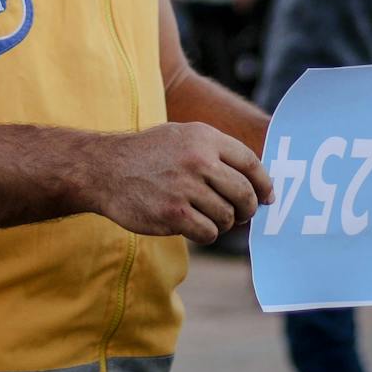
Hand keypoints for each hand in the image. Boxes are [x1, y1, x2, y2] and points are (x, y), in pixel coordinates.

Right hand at [84, 122, 271, 244]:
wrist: (103, 169)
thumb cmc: (147, 155)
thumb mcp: (181, 137)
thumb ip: (216, 152)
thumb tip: (257, 183)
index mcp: (203, 137)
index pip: (250, 163)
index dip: (264, 184)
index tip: (268, 198)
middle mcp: (198, 159)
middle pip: (244, 193)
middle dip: (248, 208)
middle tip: (242, 214)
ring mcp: (185, 187)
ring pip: (228, 216)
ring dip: (224, 223)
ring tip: (208, 217)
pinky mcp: (172, 213)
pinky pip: (209, 232)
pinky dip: (206, 234)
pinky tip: (193, 226)